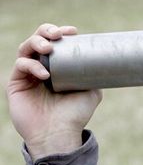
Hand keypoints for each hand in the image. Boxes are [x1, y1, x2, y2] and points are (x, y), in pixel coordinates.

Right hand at [6, 23, 101, 158]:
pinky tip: (45, 74)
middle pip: (37, 39)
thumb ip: (94, 75)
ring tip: (48, 48)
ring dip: (36, 42)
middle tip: (56, 34)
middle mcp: (41, 68)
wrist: (60, 134)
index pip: (55, 43)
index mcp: (58, 67)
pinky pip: (20, 66)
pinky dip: (32, 65)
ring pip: (25, 48)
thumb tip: (105, 60)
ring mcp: (27, 75)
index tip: (72, 31)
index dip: (61, 32)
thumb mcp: (91, 91)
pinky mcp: (15, 84)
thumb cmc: (75, 114)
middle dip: (45, 31)